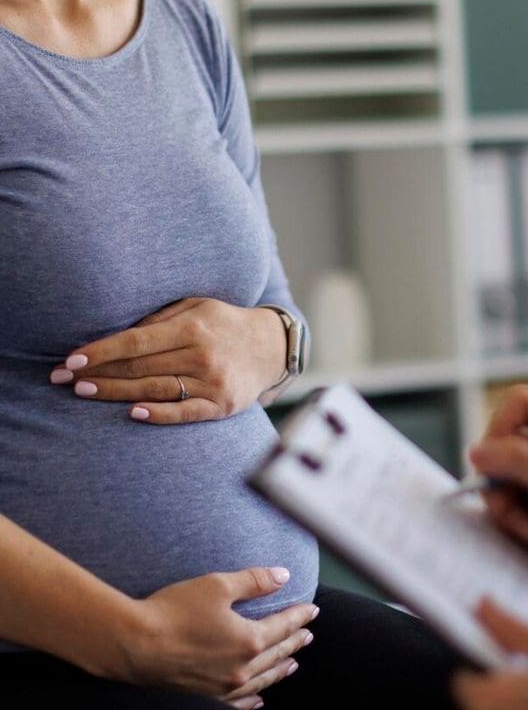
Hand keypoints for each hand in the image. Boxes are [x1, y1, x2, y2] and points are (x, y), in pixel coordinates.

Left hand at [50, 298, 285, 423]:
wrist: (272, 347)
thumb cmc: (224, 323)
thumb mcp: (197, 307)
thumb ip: (160, 319)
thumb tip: (115, 335)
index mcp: (195, 327)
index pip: (137, 341)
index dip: (102, 351)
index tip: (71, 359)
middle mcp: (204, 354)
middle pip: (141, 368)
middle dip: (97, 373)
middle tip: (61, 379)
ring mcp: (214, 382)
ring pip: (155, 390)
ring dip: (115, 392)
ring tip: (83, 392)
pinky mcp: (223, 405)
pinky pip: (185, 412)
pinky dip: (158, 414)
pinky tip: (132, 413)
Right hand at [117, 566, 315, 708]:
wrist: (133, 644)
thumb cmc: (176, 610)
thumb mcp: (219, 585)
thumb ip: (255, 581)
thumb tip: (283, 576)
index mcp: (249, 640)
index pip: (283, 627)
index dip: (300, 617)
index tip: (313, 610)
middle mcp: (240, 668)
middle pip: (276, 654)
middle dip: (294, 642)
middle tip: (308, 635)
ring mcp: (222, 687)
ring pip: (261, 680)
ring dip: (279, 670)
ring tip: (292, 663)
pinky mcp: (204, 696)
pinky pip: (238, 702)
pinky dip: (253, 699)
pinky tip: (259, 699)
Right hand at [468, 385, 527, 613]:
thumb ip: (516, 459)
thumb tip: (474, 451)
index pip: (519, 402)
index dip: (503, 422)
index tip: (498, 454)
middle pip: (497, 439)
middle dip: (497, 473)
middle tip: (508, 501)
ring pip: (490, 473)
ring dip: (501, 503)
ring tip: (526, 527)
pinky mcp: (523, 503)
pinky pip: (494, 500)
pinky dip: (505, 518)